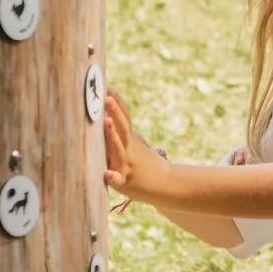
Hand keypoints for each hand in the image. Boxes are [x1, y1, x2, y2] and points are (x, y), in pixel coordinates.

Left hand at [101, 89, 172, 204]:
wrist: (166, 184)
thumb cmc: (145, 163)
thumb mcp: (135, 144)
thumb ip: (122, 131)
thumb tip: (110, 111)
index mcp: (130, 140)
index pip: (125, 118)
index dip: (118, 103)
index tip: (108, 86)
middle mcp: (129, 150)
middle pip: (123, 128)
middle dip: (115, 112)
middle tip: (106, 98)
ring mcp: (127, 165)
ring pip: (119, 149)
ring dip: (113, 135)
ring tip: (106, 121)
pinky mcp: (125, 182)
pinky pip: (118, 180)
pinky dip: (112, 176)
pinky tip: (106, 173)